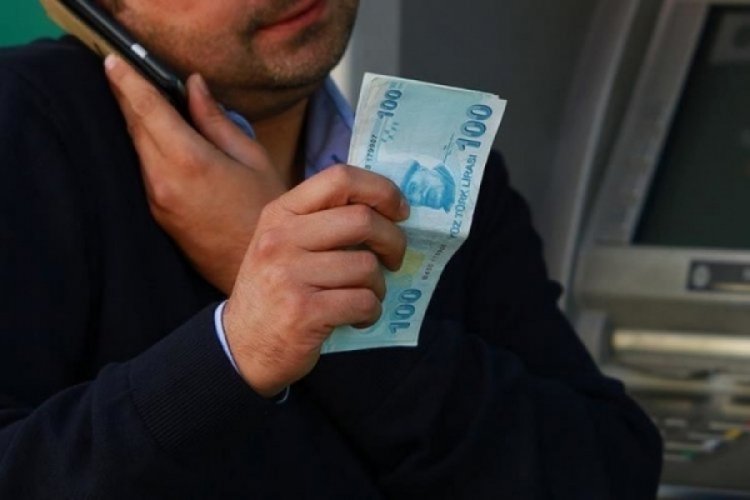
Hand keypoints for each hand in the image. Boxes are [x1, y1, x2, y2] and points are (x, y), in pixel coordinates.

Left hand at [104, 55, 285, 293]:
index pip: (147, 109)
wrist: (256, 266)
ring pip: (136, 149)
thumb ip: (216, 120)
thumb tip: (194, 87)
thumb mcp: (252, 158)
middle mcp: (163, 179)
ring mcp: (156, 199)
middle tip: (123, 72)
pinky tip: (157, 139)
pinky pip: (143, 170)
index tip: (114, 61)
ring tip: (142, 101)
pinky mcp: (156, 214)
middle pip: (134, 126)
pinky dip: (145, 148)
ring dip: (136, 123)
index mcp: (190, 160)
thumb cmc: (265, 211)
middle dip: (126, 97)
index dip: (128, 81)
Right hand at [223, 165, 409, 396]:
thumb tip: (387, 208)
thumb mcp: (284, 245)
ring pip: (367, 266)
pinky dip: (371, 312)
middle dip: (393, 240)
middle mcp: (280, 239)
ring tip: (366, 296)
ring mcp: (289, 276)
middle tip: (394, 258)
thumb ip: (323, 222)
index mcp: (280, 214)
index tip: (400, 211)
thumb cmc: (274, 292)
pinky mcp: (304, 313)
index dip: (381, 190)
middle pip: (362, 220)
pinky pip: (363, 302)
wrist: (242, 348)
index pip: (339, 178)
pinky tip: (358, 318)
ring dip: (379, 285)